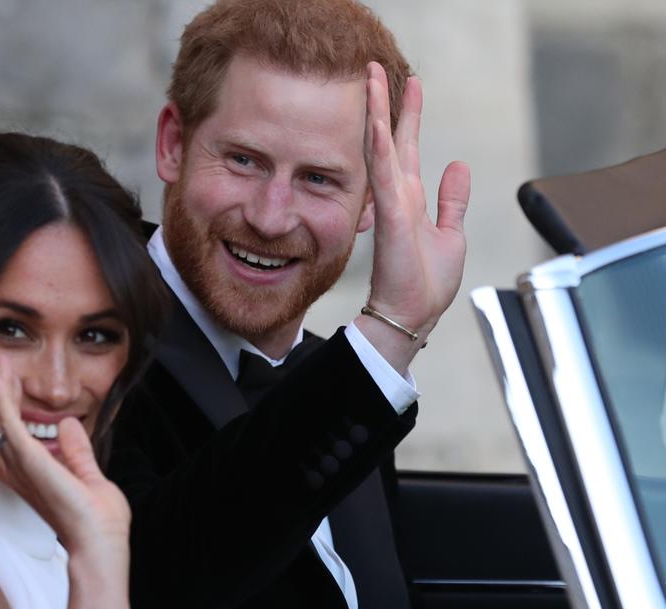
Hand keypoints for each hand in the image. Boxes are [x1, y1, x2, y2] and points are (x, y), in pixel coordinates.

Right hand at [0, 356, 129, 555]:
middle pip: (0, 422)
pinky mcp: (29, 460)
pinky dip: (0, 396)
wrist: (100, 543)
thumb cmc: (98, 522)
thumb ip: (77, 451)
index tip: (12, 378)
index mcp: (35, 474)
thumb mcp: (89, 476)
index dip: (12, 402)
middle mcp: (21, 469)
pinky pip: (7, 422)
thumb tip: (70, 424)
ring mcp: (23, 465)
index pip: (16, 431)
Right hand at [358, 62, 470, 359]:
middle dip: (386, 103)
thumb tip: (459, 166)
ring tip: (373, 79)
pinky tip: (378, 122)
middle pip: (390, 139)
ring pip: (381, 149)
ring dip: (377, 113)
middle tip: (377, 68)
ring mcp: (391, 205)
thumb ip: (452, 201)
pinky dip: (380, 148)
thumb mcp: (451, 234)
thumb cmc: (427, 284)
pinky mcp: (392, 218)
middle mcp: (397, 197)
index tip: (409, 85)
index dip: (408, 116)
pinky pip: (384, 176)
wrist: (411, 315)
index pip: (407, 149)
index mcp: (411, 200)